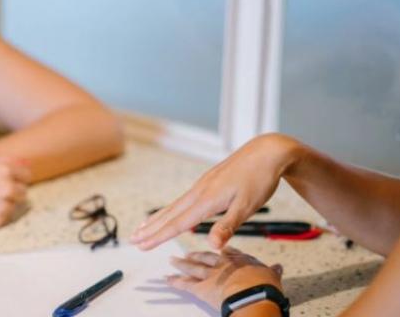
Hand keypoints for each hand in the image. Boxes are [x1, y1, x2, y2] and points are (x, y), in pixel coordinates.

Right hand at [0, 156, 30, 228]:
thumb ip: (6, 162)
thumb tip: (28, 163)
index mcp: (4, 168)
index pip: (26, 174)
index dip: (17, 177)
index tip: (8, 180)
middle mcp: (7, 186)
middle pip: (23, 191)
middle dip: (12, 192)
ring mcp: (2, 205)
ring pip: (15, 205)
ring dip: (5, 204)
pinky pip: (5, 217)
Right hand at [131, 134, 300, 249]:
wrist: (267, 152)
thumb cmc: (260, 179)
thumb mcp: (247, 206)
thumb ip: (227, 226)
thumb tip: (212, 246)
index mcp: (207, 200)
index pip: (177, 223)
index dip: (158, 236)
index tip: (141, 245)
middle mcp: (199, 191)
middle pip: (170, 214)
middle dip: (151, 228)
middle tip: (132, 239)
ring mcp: (202, 185)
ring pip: (174, 205)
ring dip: (157, 218)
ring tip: (142, 227)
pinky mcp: (208, 182)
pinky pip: (183, 199)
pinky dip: (171, 209)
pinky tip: (171, 213)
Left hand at [167, 247, 283, 311]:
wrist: (254, 295)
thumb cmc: (264, 287)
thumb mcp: (272, 276)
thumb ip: (273, 271)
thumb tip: (279, 267)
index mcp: (240, 260)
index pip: (229, 252)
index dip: (222, 251)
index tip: (218, 248)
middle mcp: (223, 264)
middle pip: (207, 257)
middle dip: (197, 255)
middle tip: (188, 254)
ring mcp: (211, 275)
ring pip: (193, 267)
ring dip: (182, 264)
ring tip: (173, 261)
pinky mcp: (202, 288)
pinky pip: (185, 284)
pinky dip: (175, 281)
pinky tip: (167, 279)